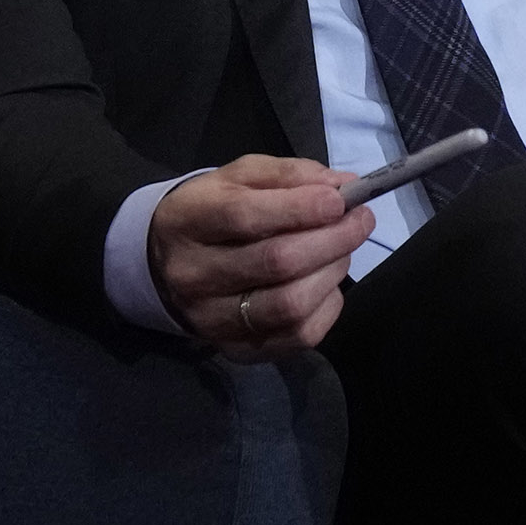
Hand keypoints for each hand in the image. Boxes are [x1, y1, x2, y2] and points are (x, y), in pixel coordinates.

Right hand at [149, 154, 374, 360]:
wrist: (164, 264)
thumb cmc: (213, 210)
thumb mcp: (240, 176)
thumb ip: (289, 175)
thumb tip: (343, 187)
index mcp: (189, 221)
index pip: (246, 217)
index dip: (301, 208)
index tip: (341, 199)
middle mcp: (193, 276)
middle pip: (277, 262)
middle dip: (333, 239)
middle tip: (361, 220)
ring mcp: (211, 319)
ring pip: (291, 305)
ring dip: (332, 273)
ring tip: (341, 251)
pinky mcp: (236, 350)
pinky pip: (298, 336)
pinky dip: (327, 307)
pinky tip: (326, 285)